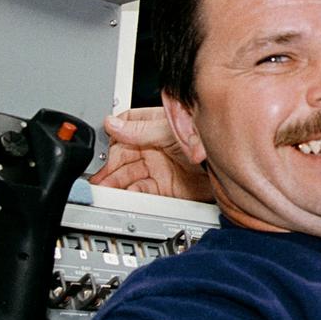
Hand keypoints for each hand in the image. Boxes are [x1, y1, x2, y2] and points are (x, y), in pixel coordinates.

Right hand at [89, 107, 212, 200]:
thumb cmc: (203, 138)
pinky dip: (129, 194)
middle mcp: (153, 147)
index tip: (97, 150)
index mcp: (152, 126)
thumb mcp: (168, 130)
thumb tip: (112, 124)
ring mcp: (157, 167)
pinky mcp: (163, 186)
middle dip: (107, 166)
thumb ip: (139, 130)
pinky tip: (120, 195)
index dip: (109, 139)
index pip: (122, 130)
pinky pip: (140, 190)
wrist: (226, 164)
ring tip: (102, 189)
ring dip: (114, 182)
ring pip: (128, 175)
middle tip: (94, 176)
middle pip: (121, 157)